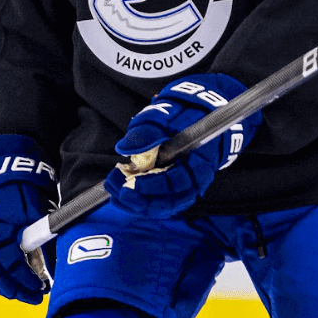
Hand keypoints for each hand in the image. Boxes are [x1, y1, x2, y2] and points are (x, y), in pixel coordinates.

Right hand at [0, 134, 56, 302]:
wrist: (1, 164)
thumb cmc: (25, 186)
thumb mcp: (39, 211)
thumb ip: (45, 239)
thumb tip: (56, 269)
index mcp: (1, 225)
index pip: (10, 263)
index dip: (24, 280)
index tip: (40, 289)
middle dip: (12, 288)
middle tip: (31, 296)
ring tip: (15, 292)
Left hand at [103, 74, 261, 217]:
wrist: (200, 114)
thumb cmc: (186, 113)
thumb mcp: (168, 114)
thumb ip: (148, 128)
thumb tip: (125, 148)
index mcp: (200, 160)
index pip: (178, 181)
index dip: (154, 185)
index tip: (132, 183)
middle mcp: (197, 178)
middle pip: (172, 201)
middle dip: (144, 202)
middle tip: (120, 193)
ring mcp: (187, 184)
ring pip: (165, 205)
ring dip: (139, 203)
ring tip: (116, 192)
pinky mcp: (177, 186)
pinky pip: (161, 200)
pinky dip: (142, 199)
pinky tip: (123, 193)